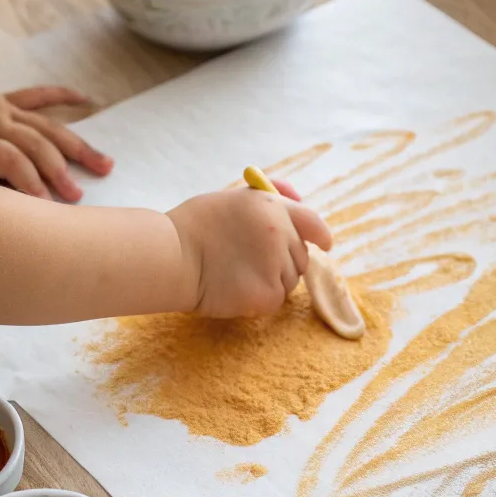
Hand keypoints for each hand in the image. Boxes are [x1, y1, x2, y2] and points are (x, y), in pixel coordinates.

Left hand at [0, 84, 112, 201]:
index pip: (11, 162)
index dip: (30, 184)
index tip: (47, 207)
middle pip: (37, 144)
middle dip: (60, 171)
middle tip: (79, 195)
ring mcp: (5, 109)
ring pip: (48, 125)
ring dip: (77, 145)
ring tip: (105, 164)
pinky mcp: (8, 101)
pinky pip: (39, 95)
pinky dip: (63, 95)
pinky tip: (88, 100)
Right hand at [167, 183, 331, 317]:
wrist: (170, 257)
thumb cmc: (193, 226)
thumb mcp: (232, 198)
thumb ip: (267, 198)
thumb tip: (296, 196)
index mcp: (271, 207)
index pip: (312, 221)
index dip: (321, 234)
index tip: (325, 243)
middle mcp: (279, 235)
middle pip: (301, 256)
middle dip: (284, 260)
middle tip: (252, 262)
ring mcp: (275, 266)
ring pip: (289, 280)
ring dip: (272, 280)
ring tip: (237, 273)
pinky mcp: (266, 295)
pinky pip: (275, 300)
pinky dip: (260, 300)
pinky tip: (235, 289)